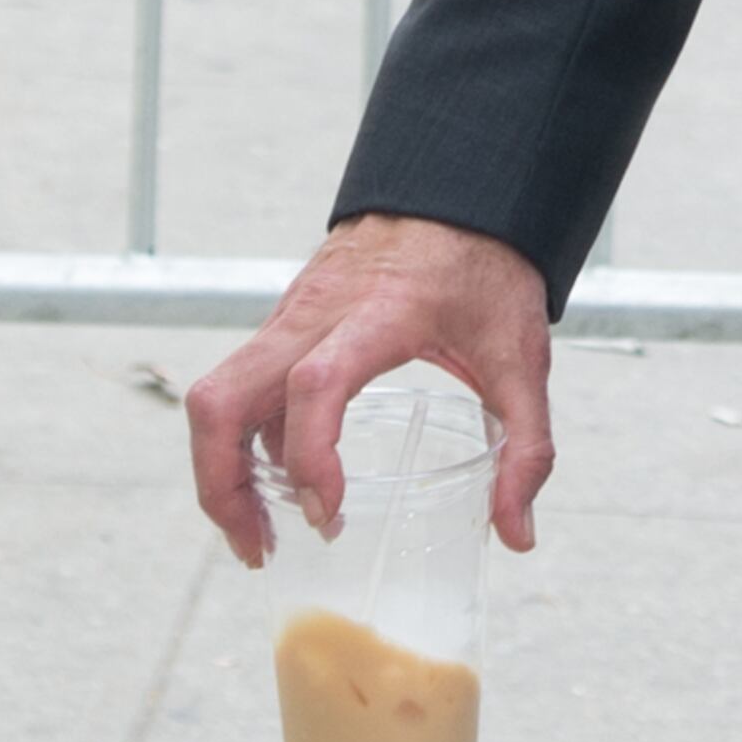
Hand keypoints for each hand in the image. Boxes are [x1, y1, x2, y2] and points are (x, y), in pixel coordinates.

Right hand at [185, 214, 555, 568]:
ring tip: (260, 535)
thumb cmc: (488, 269)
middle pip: (222, 398)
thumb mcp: (523, 358)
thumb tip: (516, 536)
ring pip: (215, 396)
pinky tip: (285, 485)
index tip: (328, 512)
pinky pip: (238, 388)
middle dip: (222, 486)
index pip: (315, 383)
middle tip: (259, 549)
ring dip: (220, 472)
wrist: (456, 193)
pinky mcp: (282, 324)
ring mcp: (288, 317)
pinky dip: (241, 444)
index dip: (310, 454)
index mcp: (380, 316)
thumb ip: (527, 449)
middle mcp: (315, 314)